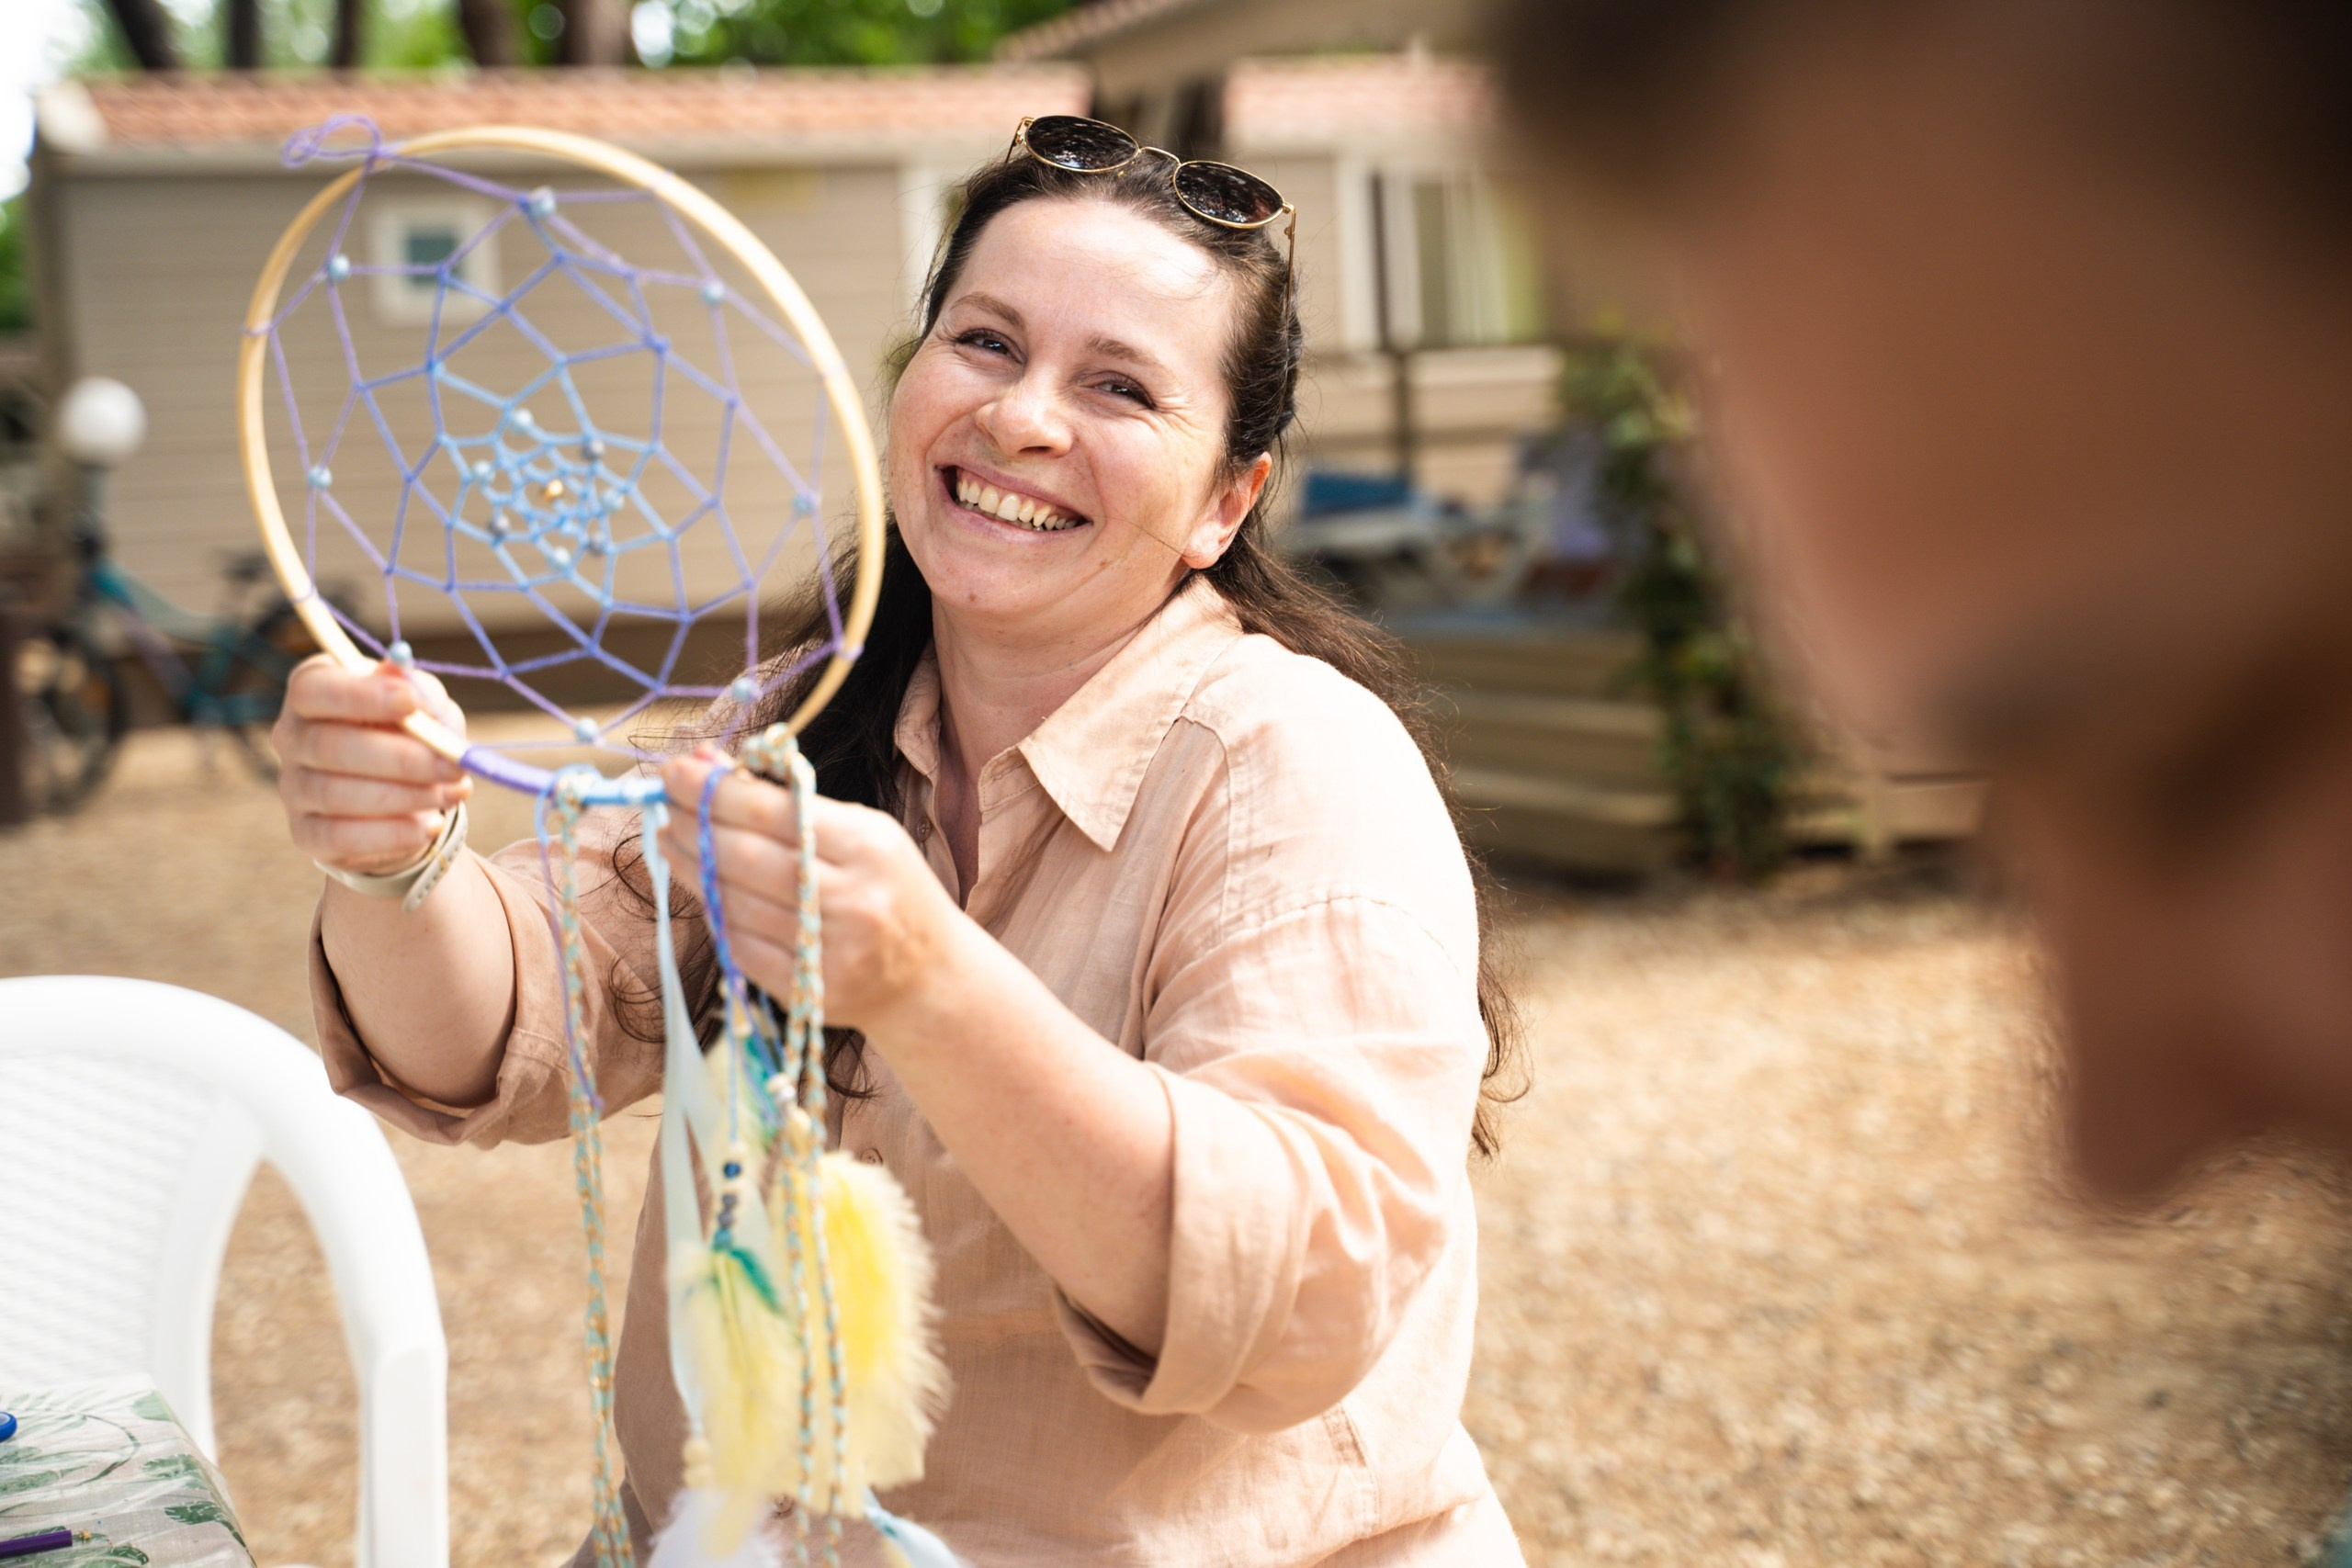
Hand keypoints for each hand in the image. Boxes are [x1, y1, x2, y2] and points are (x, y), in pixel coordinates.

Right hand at [276, 654, 472, 875]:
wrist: (402, 792)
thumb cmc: (409, 733)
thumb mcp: (422, 706)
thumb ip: (420, 694)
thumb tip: (414, 689)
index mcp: (312, 690)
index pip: (314, 689)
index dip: (361, 695)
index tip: (411, 702)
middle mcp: (292, 737)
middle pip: (327, 746)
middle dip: (400, 758)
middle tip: (453, 766)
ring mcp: (293, 787)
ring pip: (335, 794)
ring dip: (405, 796)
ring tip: (454, 793)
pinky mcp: (305, 832)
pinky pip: (339, 837)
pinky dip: (391, 834)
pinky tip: (429, 825)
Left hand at [658, 747, 959, 1030]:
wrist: (931, 975)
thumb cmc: (888, 889)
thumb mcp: (859, 832)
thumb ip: (789, 802)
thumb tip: (710, 767)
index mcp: (868, 846)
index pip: (772, 813)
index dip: (714, 791)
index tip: (676, 769)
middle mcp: (852, 898)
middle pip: (745, 858)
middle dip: (694, 825)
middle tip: (663, 803)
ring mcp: (829, 950)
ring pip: (735, 904)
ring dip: (692, 868)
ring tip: (671, 842)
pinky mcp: (809, 992)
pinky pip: (741, 948)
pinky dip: (716, 914)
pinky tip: (704, 889)